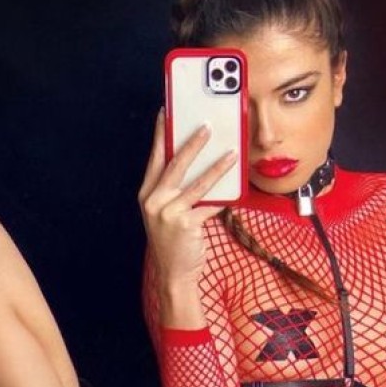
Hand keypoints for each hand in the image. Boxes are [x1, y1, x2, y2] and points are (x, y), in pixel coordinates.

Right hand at [138, 109, 236, 286]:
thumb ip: (176, 190)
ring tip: (231, 153)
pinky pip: (210, 206)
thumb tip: (199, 163)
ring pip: (198, 183)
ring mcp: (169, 213)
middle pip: (176, 165)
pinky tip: (238, 188)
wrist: (174, 273)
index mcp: (147, 194)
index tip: (167, 112)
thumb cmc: (173, 240)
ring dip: (217, 167)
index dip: (161, 134)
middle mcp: (154, 201)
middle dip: (192, 143)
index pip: (155, 157)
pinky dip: (225, 197)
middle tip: (207, 126)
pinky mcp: (186, 224)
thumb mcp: (167, 213)